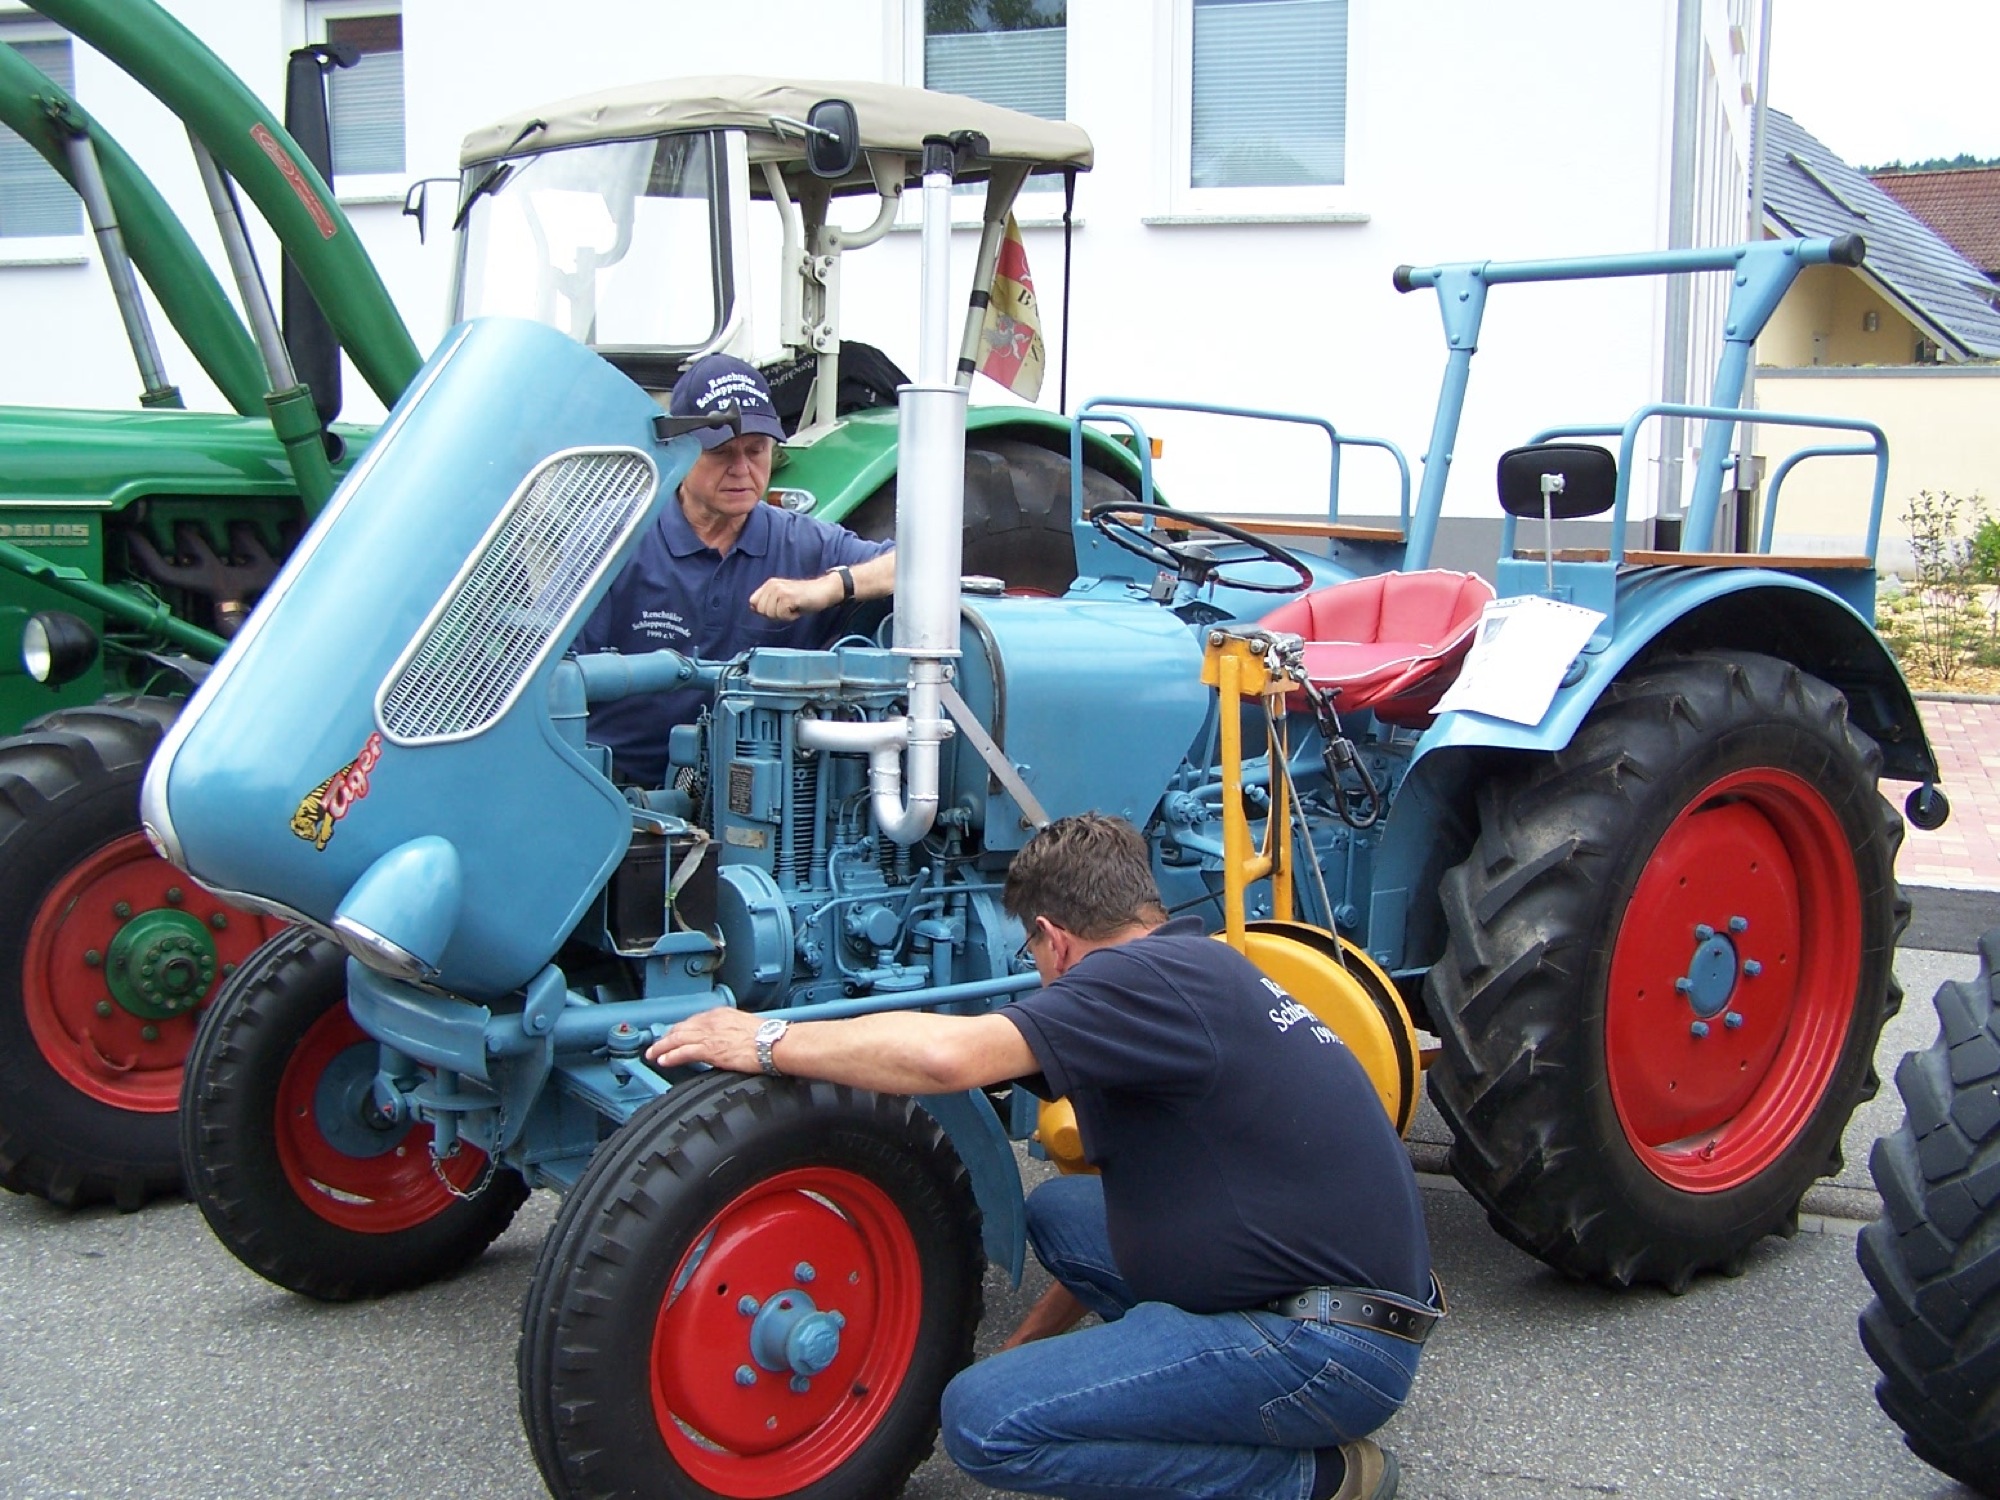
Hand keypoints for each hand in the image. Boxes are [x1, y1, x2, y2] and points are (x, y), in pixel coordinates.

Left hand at [646, 1007, 761, 1072]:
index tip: (673, 1035)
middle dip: (666, 1037)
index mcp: (720, 1013)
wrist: (773, 1043)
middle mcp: (712, 1021)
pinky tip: (664, 1060)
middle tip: (656, 1045)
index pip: (693, 1020)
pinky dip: (671, 1056)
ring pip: (677, 1039)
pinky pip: (684, 1052)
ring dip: (662, 1047)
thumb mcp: (744, 1025)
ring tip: (653, 1054)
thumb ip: (729, 1029)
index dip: (680, 1029)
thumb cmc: (767, 1037)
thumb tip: (725, 1038)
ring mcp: (710, 1035)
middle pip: (681, 1028)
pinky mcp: (710, 1050)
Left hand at [747, 572, 841, 620]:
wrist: (823, 591)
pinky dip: (791, 617)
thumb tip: (752, 608)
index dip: (765, 610)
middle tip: (789, 608)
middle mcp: (772, 585)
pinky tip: (798, 609)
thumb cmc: (803, 597)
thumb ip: (767, 601)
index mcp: (769, 584)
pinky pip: (782, 615)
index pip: (753, 602)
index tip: (778, 608)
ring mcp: (780, 590)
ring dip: (784, 616)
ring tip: (794, 607)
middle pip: (762, 611)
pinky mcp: (788, 597)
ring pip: (771, 614)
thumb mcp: (782, 597)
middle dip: (775, 615)